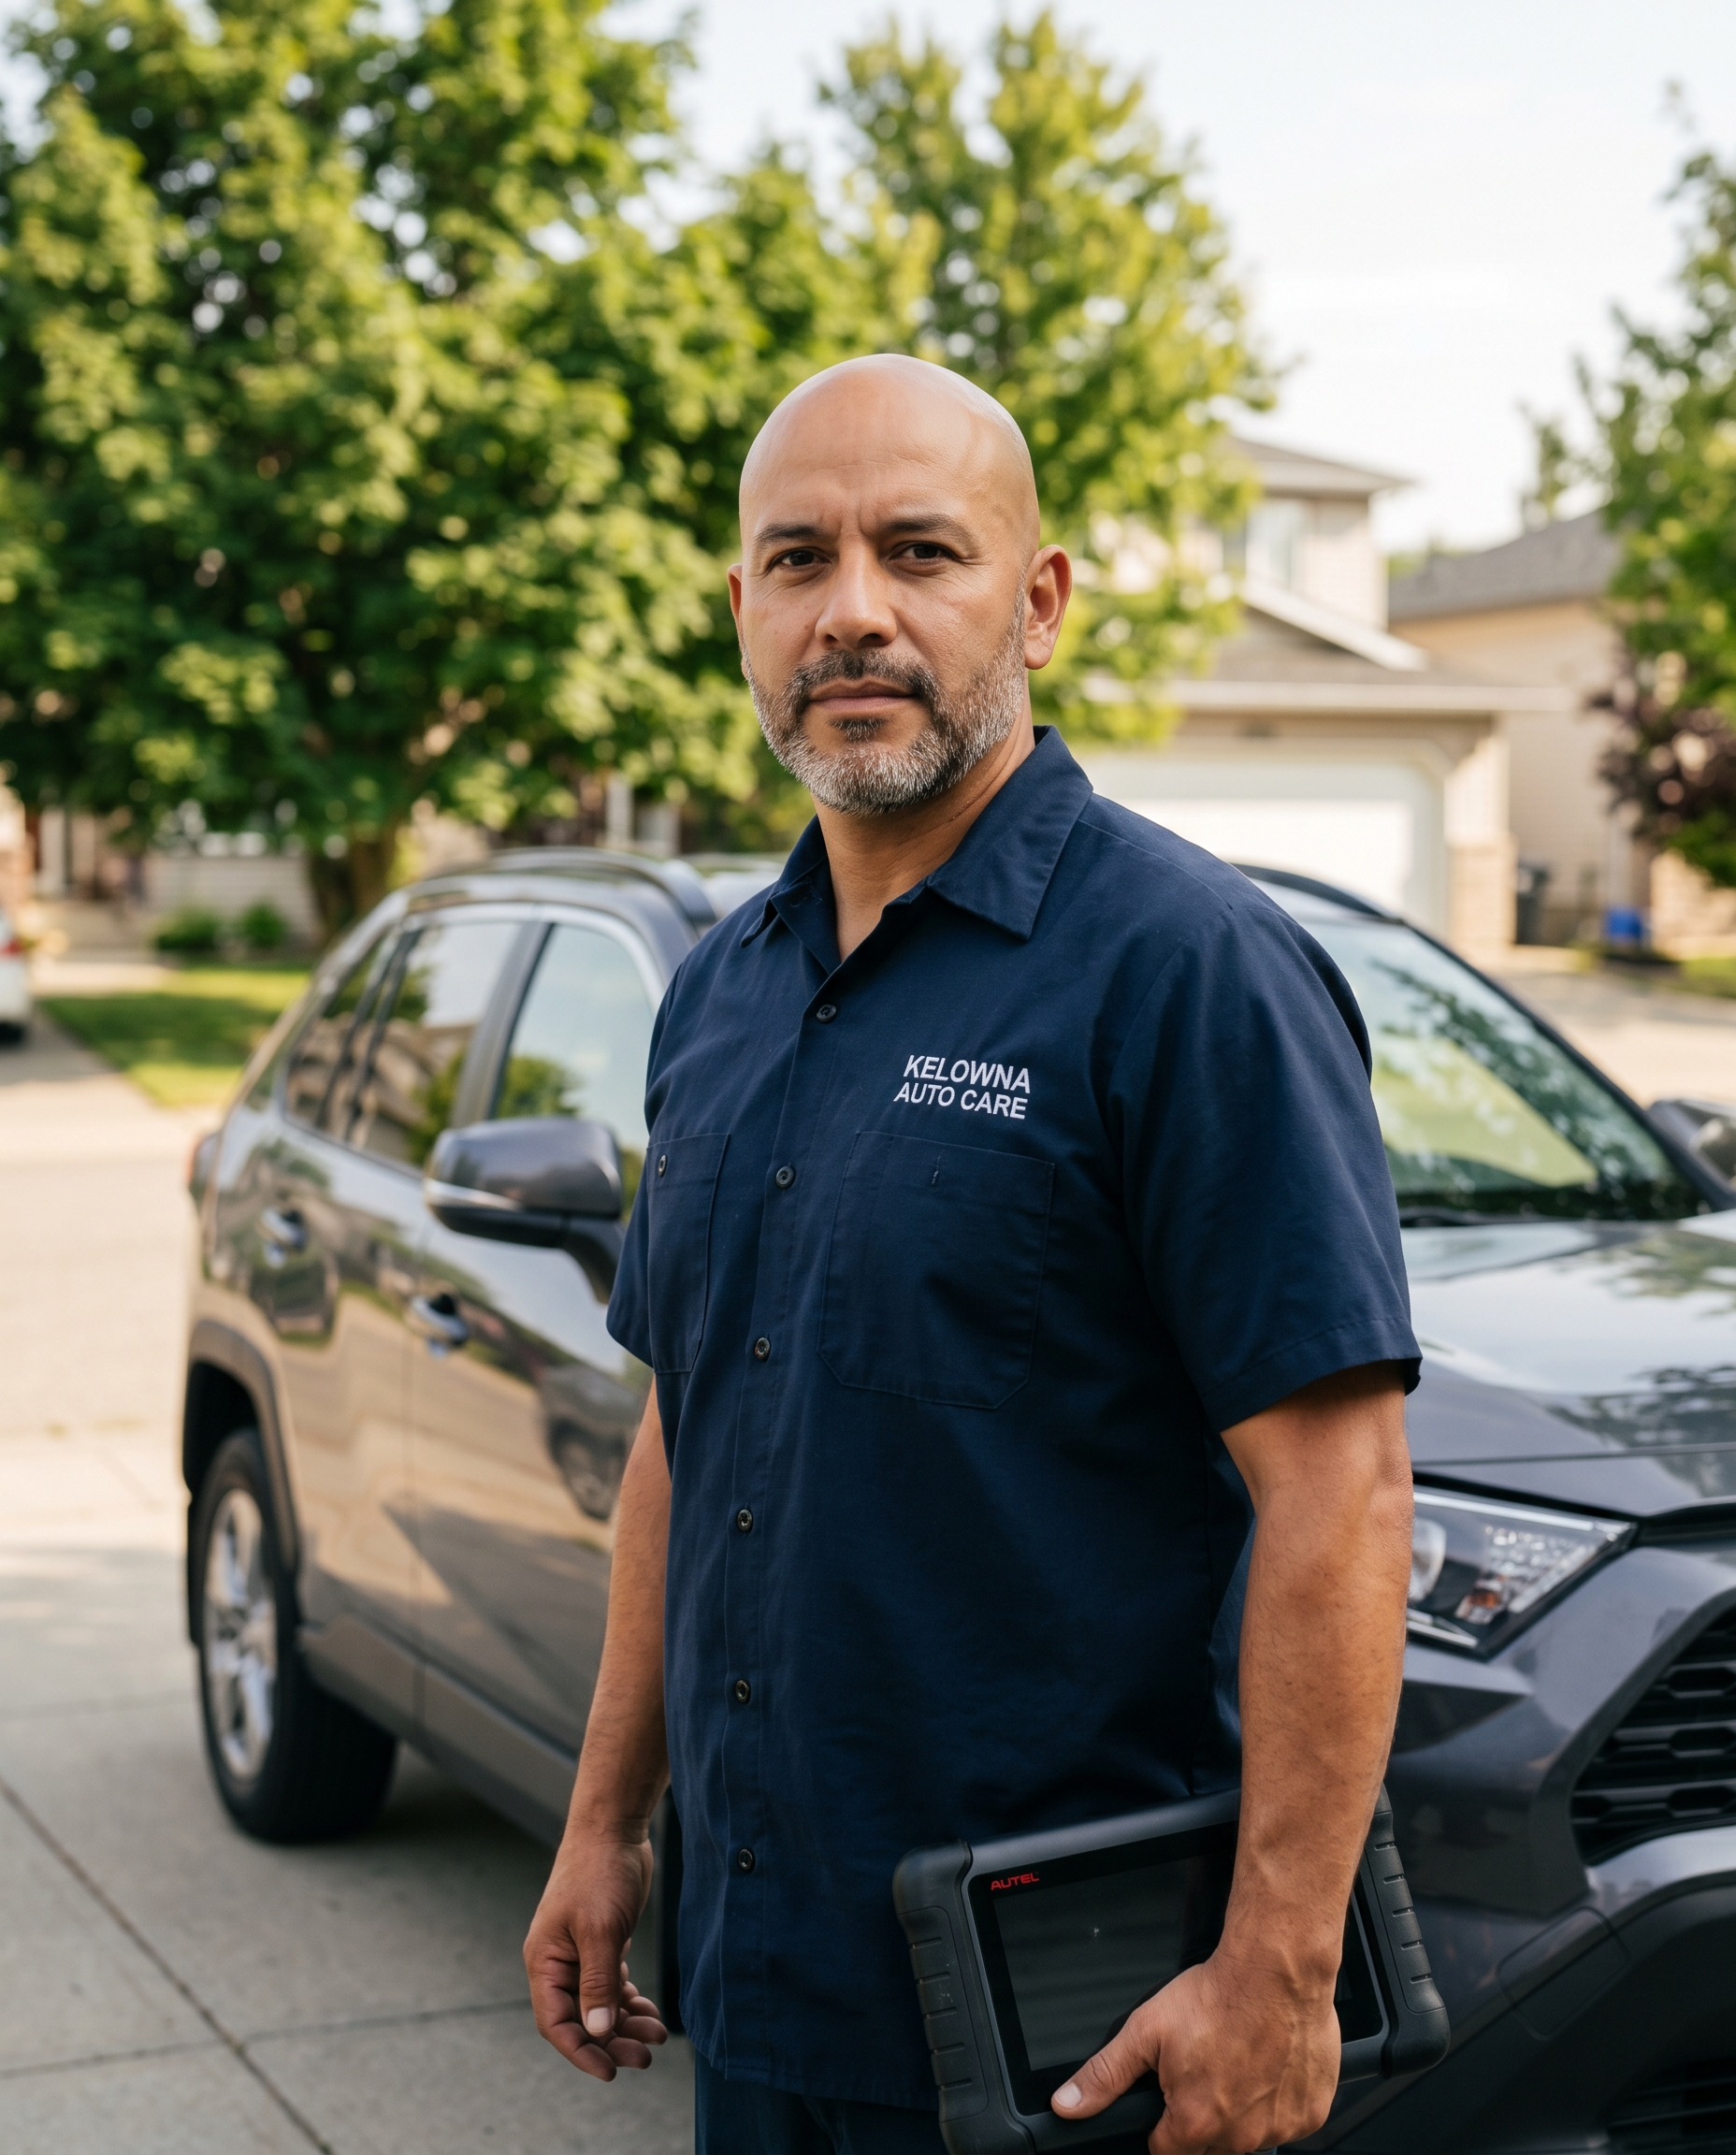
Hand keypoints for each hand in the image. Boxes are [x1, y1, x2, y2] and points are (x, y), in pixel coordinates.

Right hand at [524, 1822, 667, 2078]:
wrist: (615, 1827)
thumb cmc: (599, 1872)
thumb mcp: (600, 1930)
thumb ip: (598, 1982)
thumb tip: (596, 2033)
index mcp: (544, 1962)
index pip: (555, 2023)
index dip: (580, 2052)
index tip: (610, 2072)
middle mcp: (558, 1963)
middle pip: (581, 2019)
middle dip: (612, 2042)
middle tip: (645, 2058)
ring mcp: (580, 1954)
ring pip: (600, 2005)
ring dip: (626, 2024)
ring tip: (656, 2037)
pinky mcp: (603, 1943)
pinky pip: (612, 1986)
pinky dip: (629, 2002)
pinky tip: (649, 2013)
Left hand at [1050, 1943, 1340, 2153]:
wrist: (1277, 1969)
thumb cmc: (1218, 1996)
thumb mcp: (1146, 2030)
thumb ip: (1105, 2075)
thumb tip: (1067, 2104)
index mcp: (1196, 2122)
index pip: (1165, 2150)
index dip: (1161, 2123)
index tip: (1169, 2094)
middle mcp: (1240, 2135)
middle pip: (1208, 2144)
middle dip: (1201, 2114)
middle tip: (1205, 2066)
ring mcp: (1280, 2127)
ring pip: (1249, 2133)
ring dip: (1240, 2107)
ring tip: (1236, 2058)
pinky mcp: (1310, 2112)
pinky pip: (1286, 2119)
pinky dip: (1276, 2098)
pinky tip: (1267, 2062)